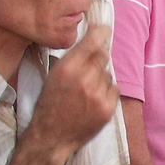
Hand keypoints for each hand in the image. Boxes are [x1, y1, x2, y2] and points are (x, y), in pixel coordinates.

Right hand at [29, 23, 117, 158]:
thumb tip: (95, 40)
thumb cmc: (50, 103)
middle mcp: (84, 79)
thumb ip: (73, 58)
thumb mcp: (54, 76)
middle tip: (88, 72)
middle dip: (98, 60)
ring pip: (109, 74)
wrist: (51, 136)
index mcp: (67, 69)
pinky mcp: (107, 108)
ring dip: (101, 79)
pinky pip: (114, 89)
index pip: (90, 44)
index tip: (105, 29)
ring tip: (86, 92)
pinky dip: (107, 92)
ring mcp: (97, 95)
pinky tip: (94, 101)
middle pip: (103, 56)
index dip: (100, 34)